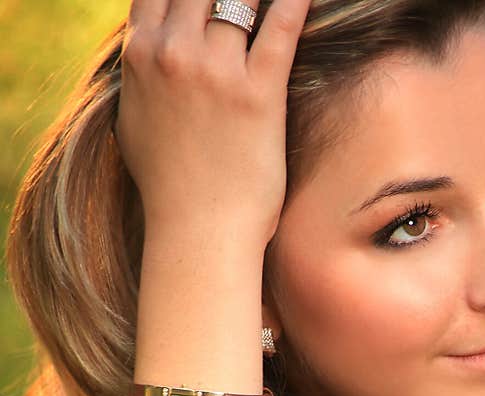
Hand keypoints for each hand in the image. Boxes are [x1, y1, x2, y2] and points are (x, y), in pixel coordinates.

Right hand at [115, 0, 309, 250]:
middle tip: (245, 3)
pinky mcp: (258, 92)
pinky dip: (294, 4)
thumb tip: (147, 57)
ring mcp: (216, 70)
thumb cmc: (168, 184)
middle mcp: (173, 53)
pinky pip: (280, 28)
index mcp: (141, 56)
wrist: (197, 228)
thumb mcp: (133, 122)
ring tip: (268, 3)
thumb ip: (141, 79)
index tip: (208, 1)